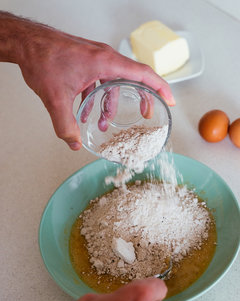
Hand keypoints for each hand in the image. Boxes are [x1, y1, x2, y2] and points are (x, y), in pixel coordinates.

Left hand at [0, 13, 174, 149]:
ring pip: (114, 82)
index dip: (160, 87)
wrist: (27, 42)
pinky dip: (98, 96)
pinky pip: (101, 80)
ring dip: (111, 103)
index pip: (143, 73)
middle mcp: (105, 58)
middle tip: (145, 114)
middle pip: (134, 78)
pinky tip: (87, 109)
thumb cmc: (43, 59)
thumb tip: (74, 143)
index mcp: (105, 63)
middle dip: (140, 99)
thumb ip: (65, 125)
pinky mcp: (88, 61)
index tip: (170, 100)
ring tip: (103, 121)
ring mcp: (97, 59)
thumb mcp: (55, 98)